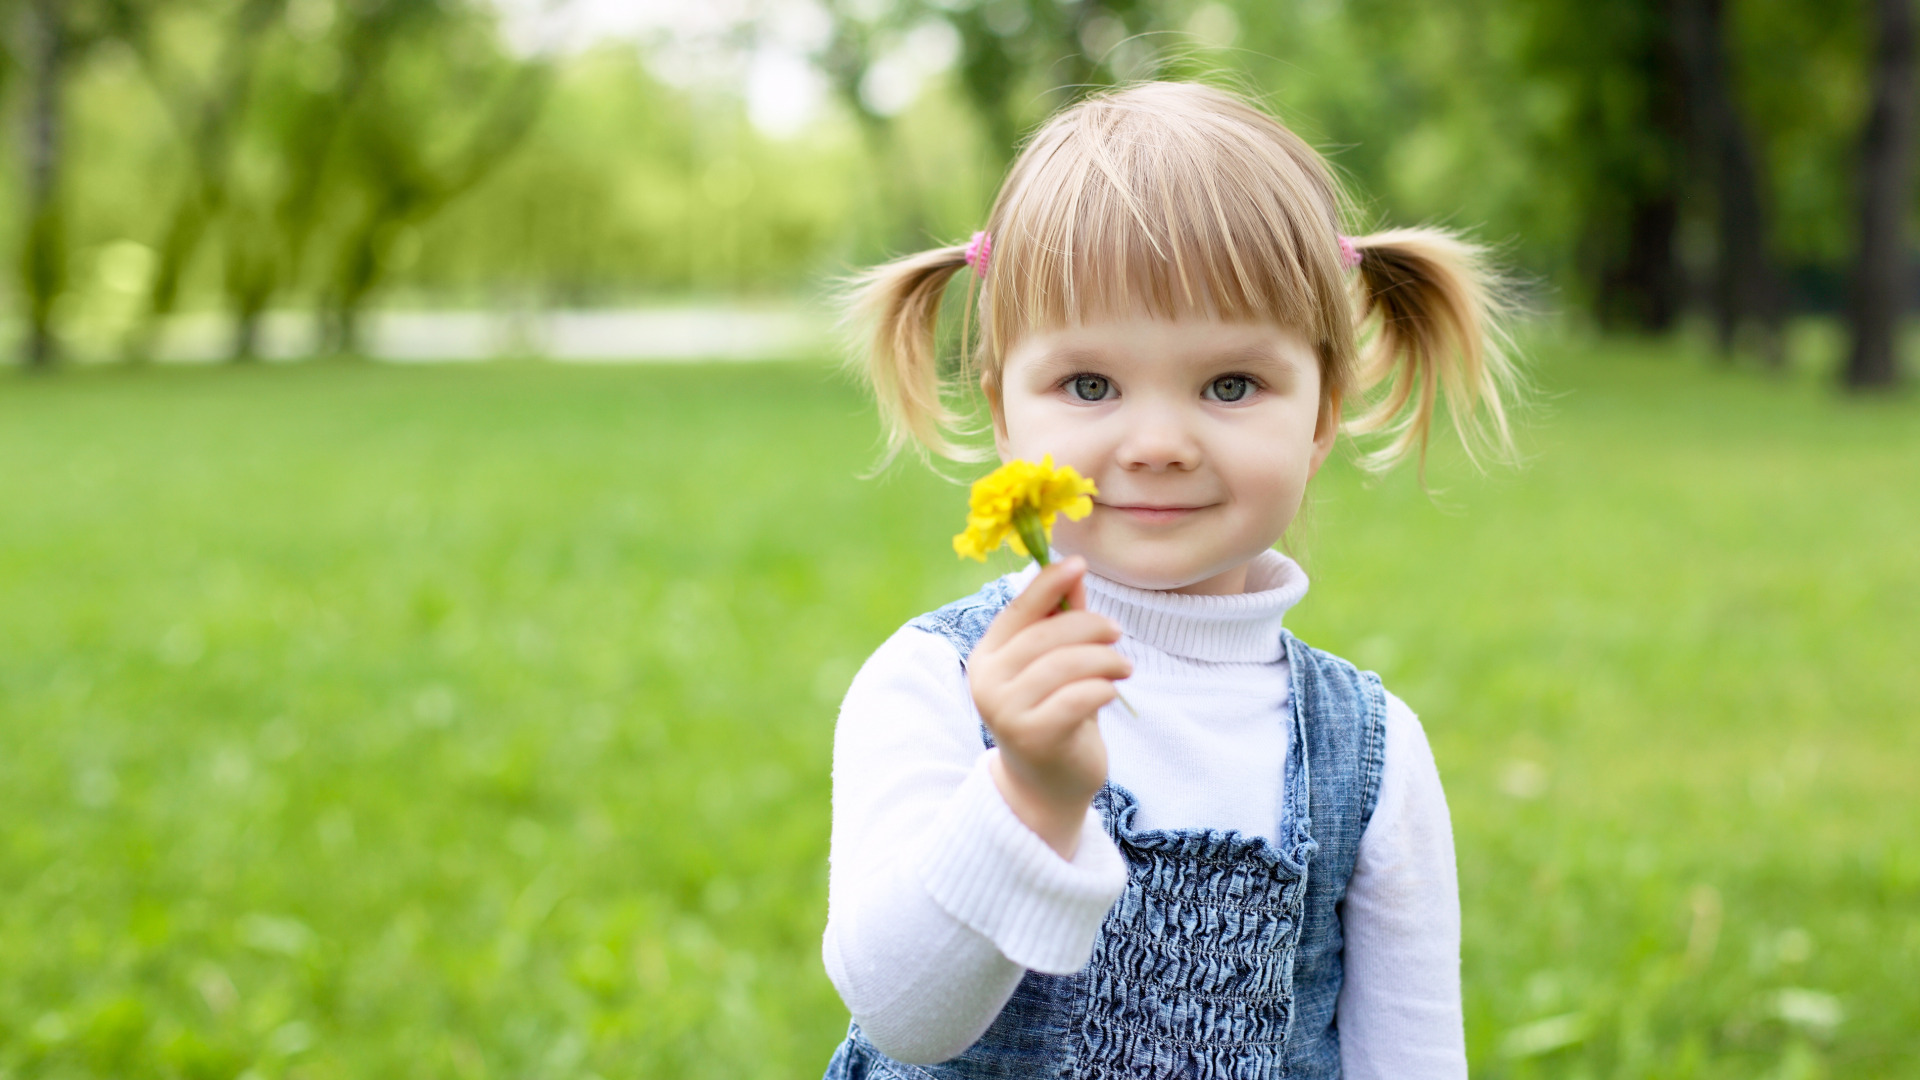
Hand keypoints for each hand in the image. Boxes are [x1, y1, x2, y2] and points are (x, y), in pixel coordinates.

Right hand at [967, 556, 1130, 857]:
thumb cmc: (1055, 716)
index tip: (1079, 564)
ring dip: (1105, 659)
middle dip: (1091, 627)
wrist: (1047, 788)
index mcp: (988, 656)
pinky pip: (1078, 696)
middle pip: (1046, 634)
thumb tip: (1074, 570)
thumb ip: (1061, 620)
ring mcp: (1006, 711)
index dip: (1048, 583)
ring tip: (1123, 667)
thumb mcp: (1058, 665)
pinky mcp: (1033, 736)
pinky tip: (1112, 692)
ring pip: (1065, 663)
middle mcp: (987, 681)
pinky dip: (1104, 688)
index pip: (1018, 609)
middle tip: (1117, 634)